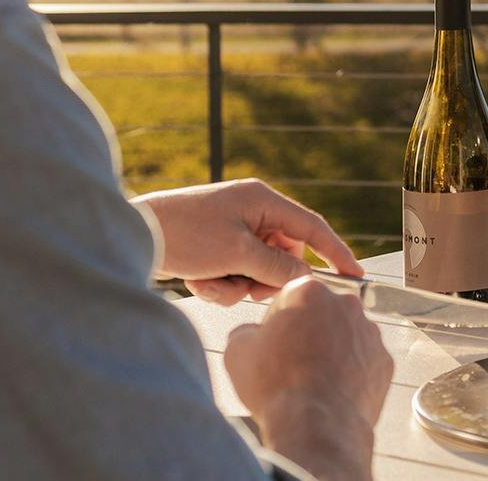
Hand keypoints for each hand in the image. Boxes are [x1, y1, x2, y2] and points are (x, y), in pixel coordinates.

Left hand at [134, 178, 361, 304]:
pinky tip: (196, 280)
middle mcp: (252, 211)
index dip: (336, 252)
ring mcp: (233, 229)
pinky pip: (236, 273)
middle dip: (266, 278)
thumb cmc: (185, 234)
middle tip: (246, 287)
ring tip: (211, 281)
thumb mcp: (236, 253)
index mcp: (262, 200)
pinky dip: (220, 283)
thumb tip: (307, 280)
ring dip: (238, 284)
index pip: (312, 227)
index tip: (354, 276)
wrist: (132, 235)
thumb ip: (277, 268)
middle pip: (284, 255)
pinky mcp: (216, 246)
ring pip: (258, 270)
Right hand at [226, 274, 391, 480]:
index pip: (290, 297)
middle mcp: (346, 304)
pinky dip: (351, 374)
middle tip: (291, 365)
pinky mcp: (384, 360)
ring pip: (346, 337)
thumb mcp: (237, 352)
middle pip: (321, 314)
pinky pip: (363, 362)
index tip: (273, 344)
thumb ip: (245, 331)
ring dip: (331, 353)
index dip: (277, 323)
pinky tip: (332, 392)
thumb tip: (251, 335)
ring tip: (312, 384)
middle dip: (308, 334)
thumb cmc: (277, 387)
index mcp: (308, 292)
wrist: (316, 428)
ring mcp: (370, 333)